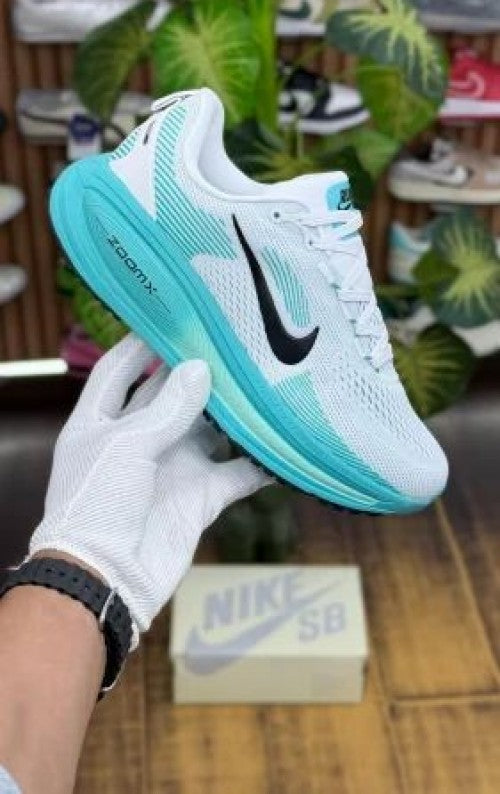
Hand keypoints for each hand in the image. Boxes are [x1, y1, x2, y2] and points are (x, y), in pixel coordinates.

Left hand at [30, 334, 268, 640]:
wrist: (106, 579)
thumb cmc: (97, 504)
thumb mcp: (127, 443)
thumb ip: (168, 406)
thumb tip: (201, 368)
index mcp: (101, 421)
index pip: (119, 369)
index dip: (140, 342)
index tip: (173, 315)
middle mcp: (137, 439)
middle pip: (169, 394)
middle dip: (197, 370)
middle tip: (233, 341)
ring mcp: (171, 467)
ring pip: (209, 429)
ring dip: (233, 411)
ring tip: (265, 380)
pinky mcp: (200, 497)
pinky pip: (238, 473)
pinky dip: (260, 461)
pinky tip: (284, 442)